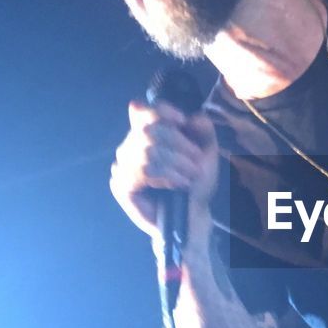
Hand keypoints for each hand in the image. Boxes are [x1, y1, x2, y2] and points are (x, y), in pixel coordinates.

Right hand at [110, 100, 219, 239]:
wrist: (193, 216)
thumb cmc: (196, 183)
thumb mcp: (207, 151)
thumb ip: (203, 129)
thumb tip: (192, 117)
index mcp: (146, 134)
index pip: (143, 111)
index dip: (161, 111)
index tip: (182, 121)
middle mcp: (130, 146)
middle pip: (149, 130)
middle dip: (179, 145)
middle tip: (195, 163)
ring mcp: (122, 166)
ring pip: (147, 151)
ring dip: (176, 164)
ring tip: (189, 177)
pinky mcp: (121, 186)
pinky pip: (142, 171)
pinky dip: (165, 176)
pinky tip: (176, 185)